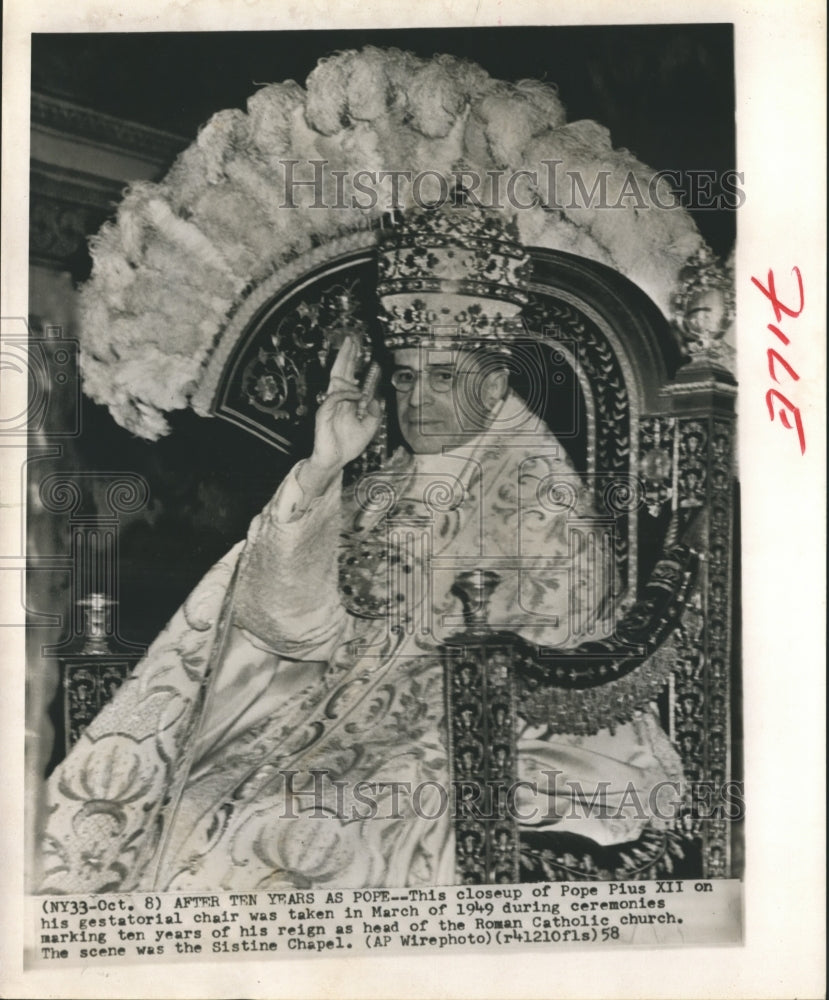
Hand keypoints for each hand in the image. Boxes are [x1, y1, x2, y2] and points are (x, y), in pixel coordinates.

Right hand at [300, 336, 382, 496]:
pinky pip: (333, 397)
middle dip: (346, 355)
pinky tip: (357, 394)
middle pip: (340, 372)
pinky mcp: (323, 414)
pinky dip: (346, 393)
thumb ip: (375, 412)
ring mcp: (329, 405)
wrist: (335, 461)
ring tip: (352, 353)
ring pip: (335, 380)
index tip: (358, 346)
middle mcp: (337, 400)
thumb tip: (376, 398)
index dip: (352, 361)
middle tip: (351, 339)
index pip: (349, 375)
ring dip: (346, 366)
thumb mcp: (370, 427)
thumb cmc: (348, 445)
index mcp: (346, 401)